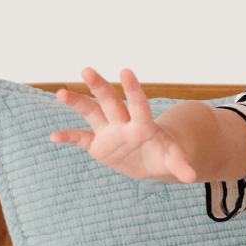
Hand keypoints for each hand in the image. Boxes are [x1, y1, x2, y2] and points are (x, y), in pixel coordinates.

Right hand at [50, 67, 197, 182]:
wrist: (152, 160)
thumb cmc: (165, 154)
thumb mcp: (174, 159)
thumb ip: (181, 164)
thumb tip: (191, 175)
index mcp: (143, 125)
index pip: (138, 105)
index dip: (133, 90)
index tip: (125, 72)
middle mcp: (123, 123)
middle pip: (110, 102)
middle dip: (100, 87)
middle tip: (87, 70)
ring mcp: (109, 132)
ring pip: (91, 113)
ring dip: (77, 103)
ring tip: (60, 93)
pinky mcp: (98, 145)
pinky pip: (81, 139)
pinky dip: (68, 138)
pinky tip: (53, 137)